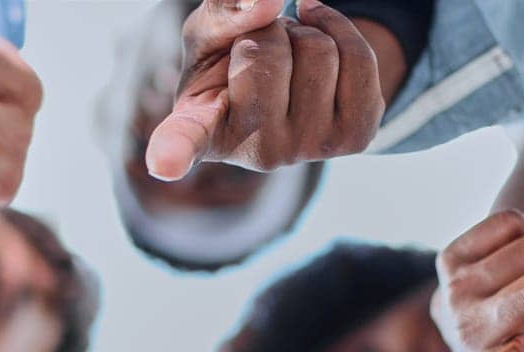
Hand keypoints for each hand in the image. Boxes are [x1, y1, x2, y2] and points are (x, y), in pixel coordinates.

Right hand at [146, 0, 382, 180]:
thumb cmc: (233, 63)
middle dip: (268, 31)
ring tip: (291, 58)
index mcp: (206, 129)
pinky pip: (360, 60)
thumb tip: (267, 2)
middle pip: (265, 54)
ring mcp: (309, 151)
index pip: (187, 139)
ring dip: (305, 33)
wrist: (291, 86)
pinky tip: (323, 49)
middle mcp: (256, 155)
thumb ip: (225, 9)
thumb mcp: (212, 33)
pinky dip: (342, 32)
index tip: (164, 163)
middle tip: (262, 52)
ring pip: (317, 50)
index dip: (174, 149)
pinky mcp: (354, 138)